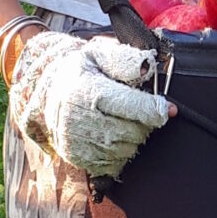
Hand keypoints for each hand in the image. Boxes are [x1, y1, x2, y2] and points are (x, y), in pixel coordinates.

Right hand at [6, 30, 170, 179]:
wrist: (48, 90)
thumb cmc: (82, 71)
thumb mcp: (100, 53)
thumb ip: (125, 60)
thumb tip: (148, 68)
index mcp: (87, 89)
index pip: (132, 106)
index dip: (155, 110)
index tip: (167, 109)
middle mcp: (78, 117)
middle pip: (131, 131)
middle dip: (144, 124)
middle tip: (141, 113)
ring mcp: (74, 140)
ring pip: (124, 150)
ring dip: (133, 139)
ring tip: (124, 122)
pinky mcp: (75, 156)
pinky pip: (111, 164)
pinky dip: (120, 153)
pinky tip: (114, 136)